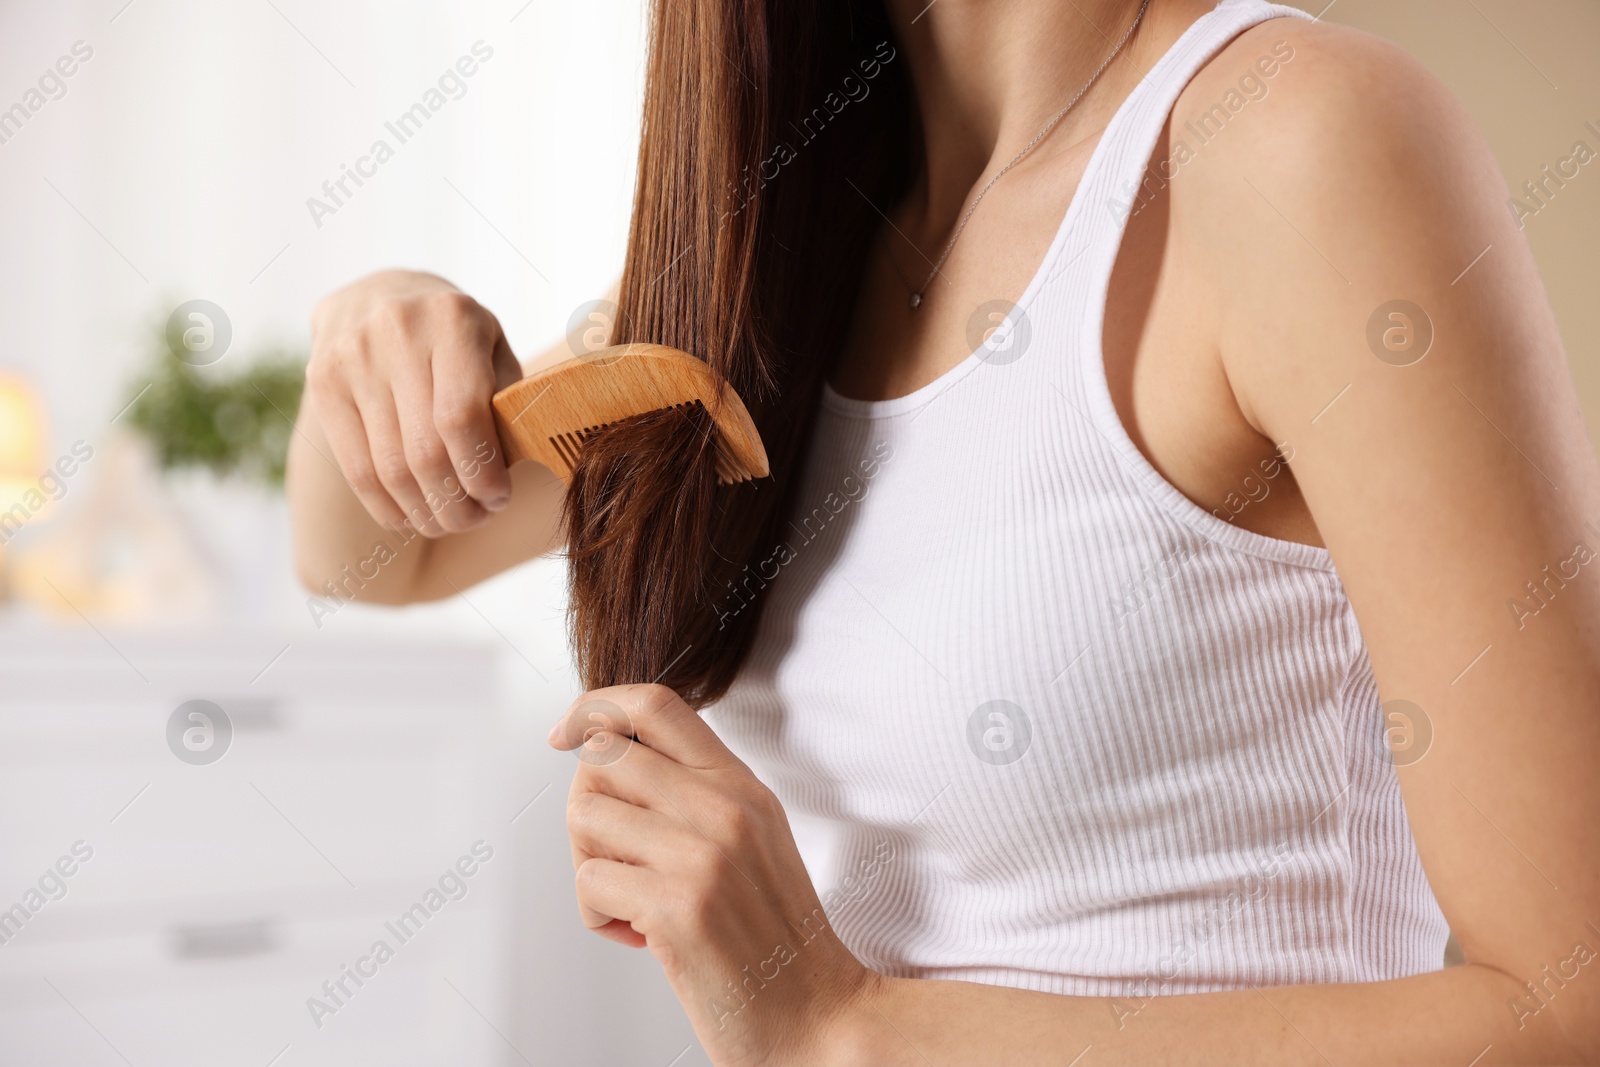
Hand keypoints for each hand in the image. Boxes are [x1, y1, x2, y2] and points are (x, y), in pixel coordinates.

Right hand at [306, 270, 522, 536]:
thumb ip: (508, 402)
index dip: (481, 472)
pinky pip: (356, 469)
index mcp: (452, 319)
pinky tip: (412, 515)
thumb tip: (510, 471)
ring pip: (390, 469)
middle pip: (425, 452)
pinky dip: (388, 507)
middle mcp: (396, 332)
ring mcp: (351, 356)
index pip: (461, 417)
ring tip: (450, 520)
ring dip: (426, 512)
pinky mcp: (322, 382)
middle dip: (457, 503)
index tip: (498, 497)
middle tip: (477, 518)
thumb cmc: (456, 337)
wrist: (380, 294)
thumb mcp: (493, 350)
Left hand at [549, 684, 872, 1066]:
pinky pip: (590, 881)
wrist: (819, 1016)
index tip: (565, 732)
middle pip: (603, 757)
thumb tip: (607, 756)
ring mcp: (703, 854)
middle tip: (614, 857)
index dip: (595, 706)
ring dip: (590, 866)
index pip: (656, 704)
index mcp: (742, 785)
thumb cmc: (774, 938)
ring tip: (632, 902)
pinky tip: (640, 936)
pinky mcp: (679, 906)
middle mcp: (725, 806)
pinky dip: (599, 915)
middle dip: (586, 809)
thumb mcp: (752, 839)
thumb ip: (696, 792)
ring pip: (585, 816)